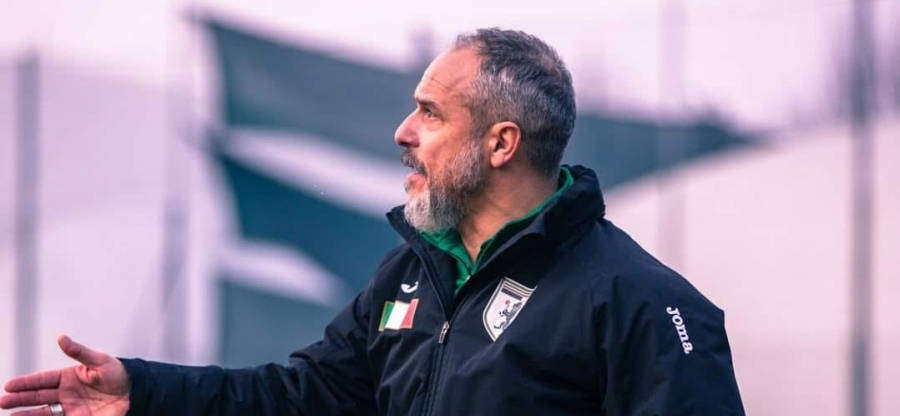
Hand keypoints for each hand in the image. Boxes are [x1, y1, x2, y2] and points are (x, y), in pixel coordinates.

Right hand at [0, 335, 129, 415]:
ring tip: (11, 415)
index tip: (9, 385)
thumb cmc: (119, 374)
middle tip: (3, 402)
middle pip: (38, 397)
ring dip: (27, 414)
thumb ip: (79, 352)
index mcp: (69, 376)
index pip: (43, 380)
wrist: (136, 392)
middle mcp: (66, 393)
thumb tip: (61, 338)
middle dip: (20, 400)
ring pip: (43, 411)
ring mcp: (71, 407)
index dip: (26, 383)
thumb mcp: (99, 361)